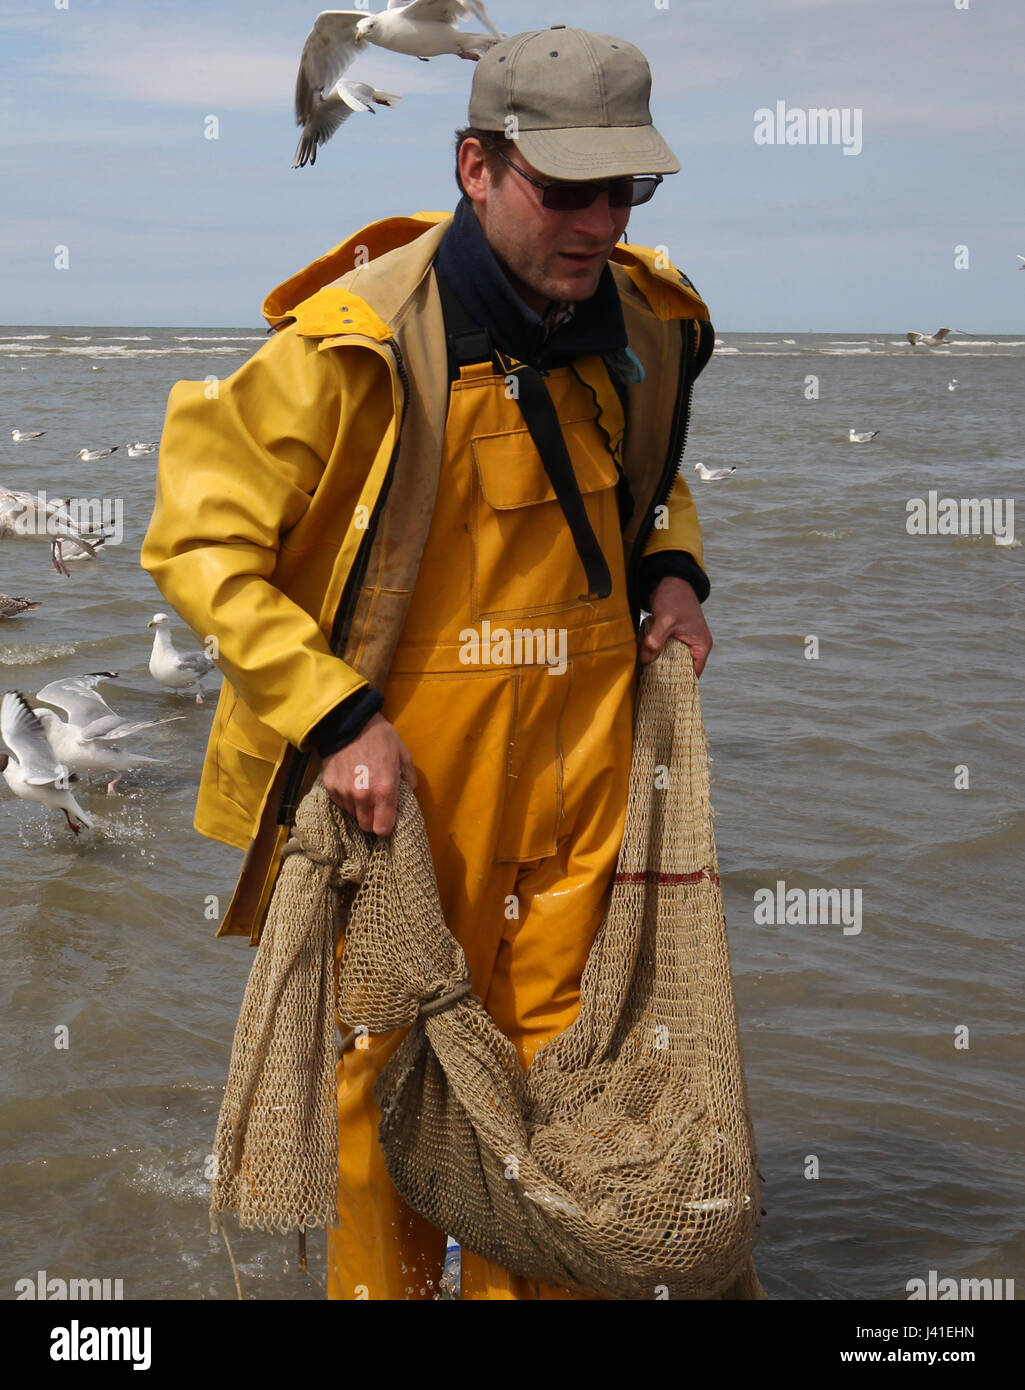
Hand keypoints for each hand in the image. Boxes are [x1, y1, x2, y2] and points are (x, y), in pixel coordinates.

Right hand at [320, 712, 416, 836]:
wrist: (348, 721)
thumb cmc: (380, 737)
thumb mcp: (403, 755)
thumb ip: (409, 778)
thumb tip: (409, 792)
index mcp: (384, 790)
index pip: (383, 828)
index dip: (387, 826)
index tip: (388, 818)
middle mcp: (363, 796)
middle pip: (366, 826)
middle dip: (372, 819)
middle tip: (376, 805)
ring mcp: (344, 792)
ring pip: (353, 814)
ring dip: (359, 807)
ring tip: (363, 788)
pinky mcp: (330, 787)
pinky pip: (340, 802)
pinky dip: (346, 798)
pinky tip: (351, 782)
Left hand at [638, 575, 713, 676]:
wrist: (670, 578)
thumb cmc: (674, 597)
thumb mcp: (665, 620)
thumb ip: (656, 640)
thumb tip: (645, 659)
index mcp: (701, 645)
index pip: (694, 674)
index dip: (680, 684)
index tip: (663, 691)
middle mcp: (696, 646)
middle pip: (682, 670)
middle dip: (667, 677)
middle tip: (650, 686)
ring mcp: (685, 641)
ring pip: (672, 661)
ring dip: (660, 665)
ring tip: (645, 677)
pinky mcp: (674, 637)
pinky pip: (666, 652)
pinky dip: (657, 655)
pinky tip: (644, 662)